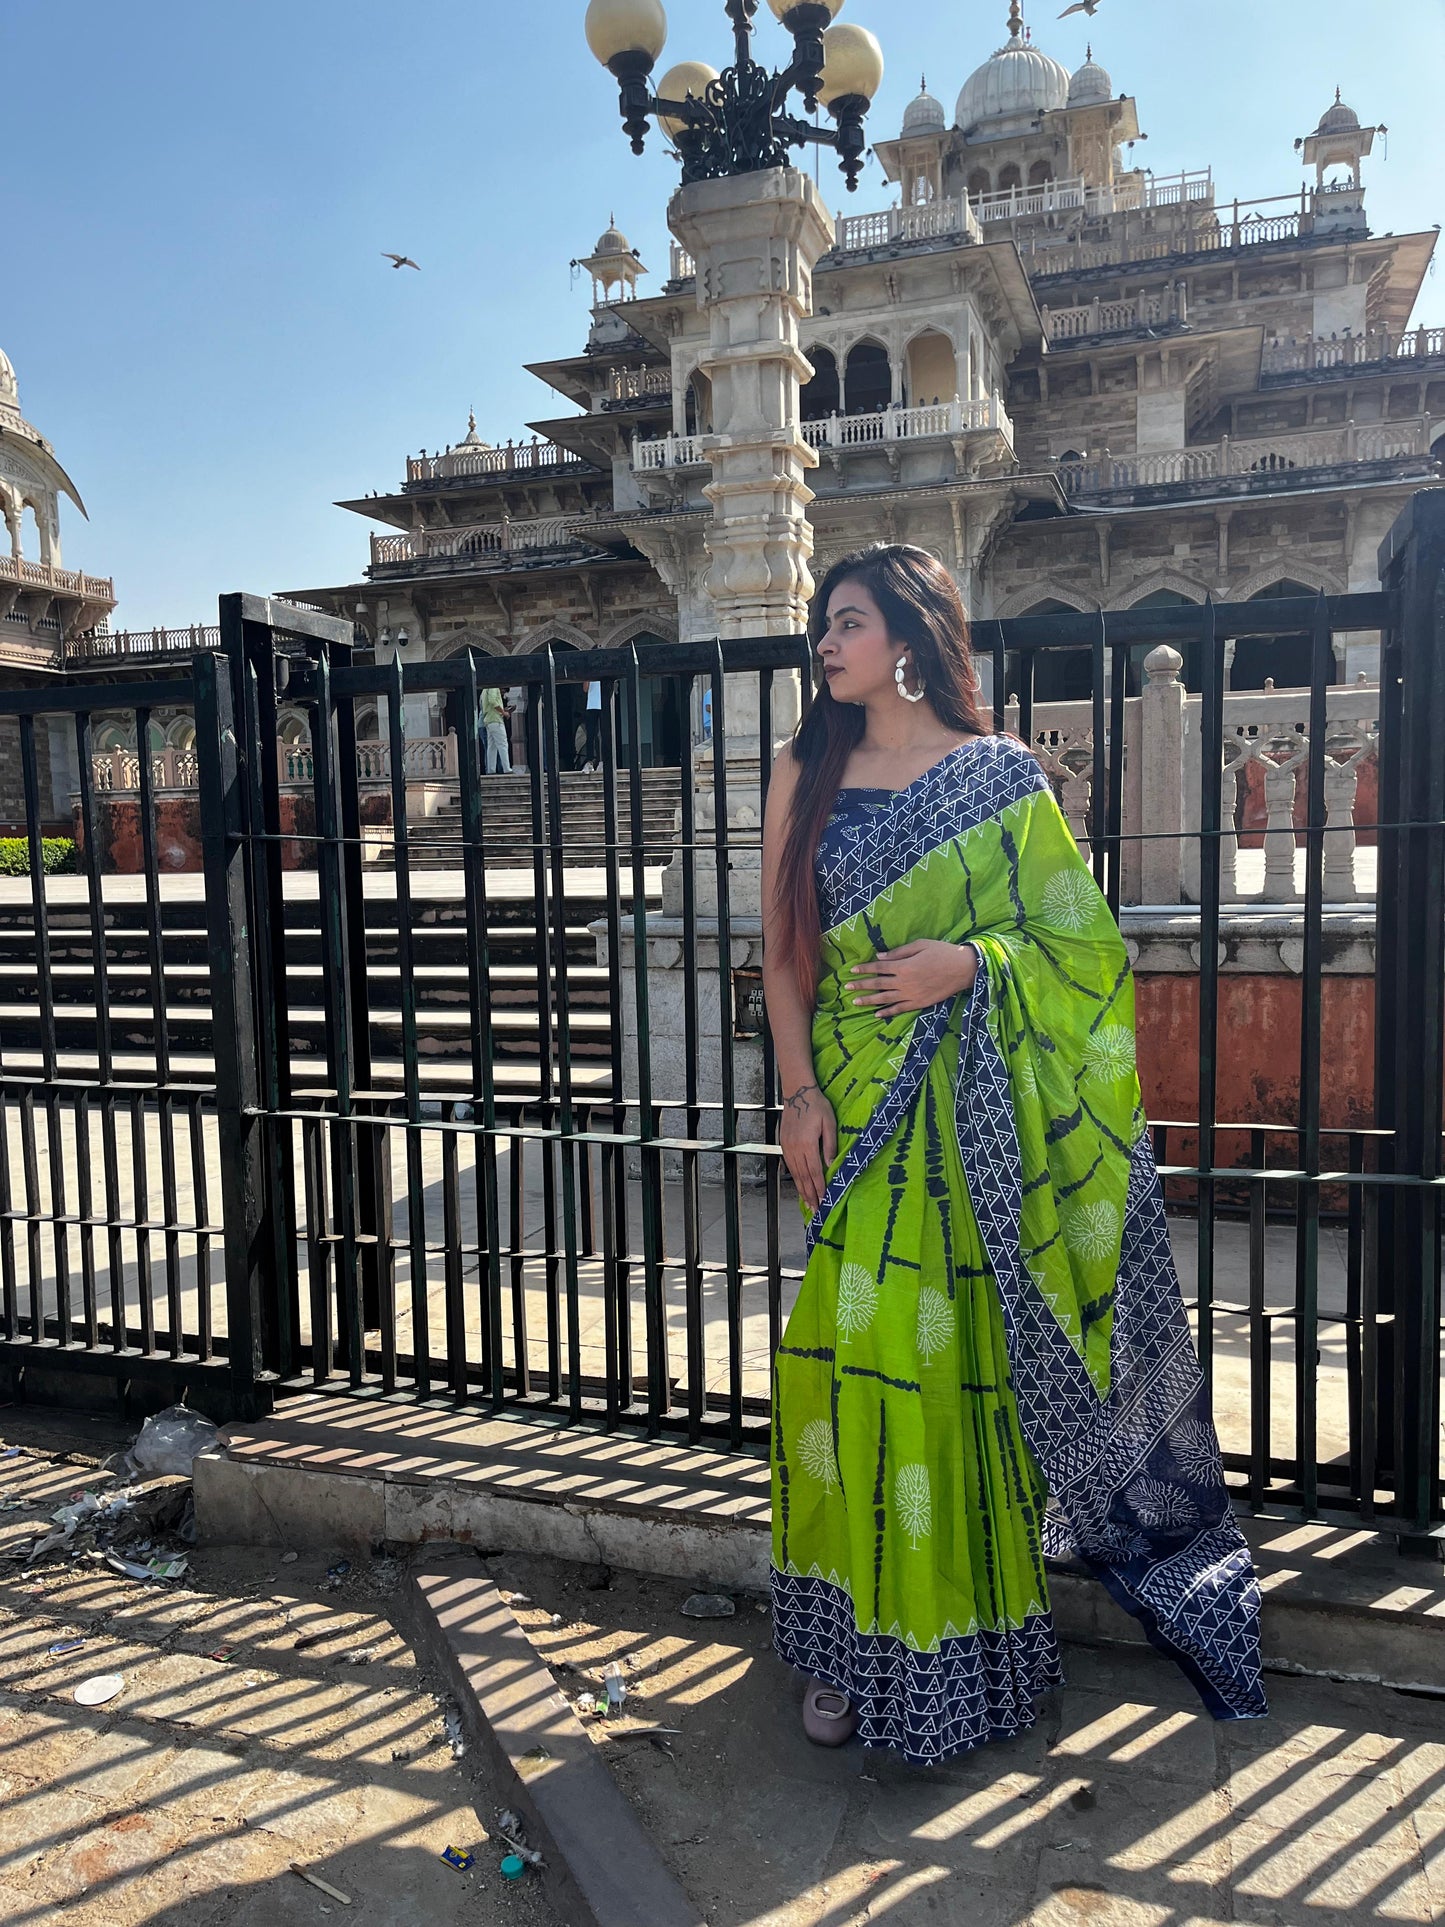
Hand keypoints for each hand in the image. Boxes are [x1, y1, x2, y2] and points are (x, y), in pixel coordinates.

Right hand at [779, 1082, 837, 1214]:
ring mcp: (788, 1147)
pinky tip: (799, 1185)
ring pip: (795, 1174)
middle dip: (810, 1195)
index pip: (815, 1172)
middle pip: (803, 1177)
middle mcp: (795, 1149)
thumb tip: (830, 1164)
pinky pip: (790, 1166)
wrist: (798, 1093)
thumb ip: (829, 1145)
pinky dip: (795, 1178)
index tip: (824, 1200)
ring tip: (808, 1202)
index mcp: (807, 1144)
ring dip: (802, 1190)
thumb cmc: (817, 1106)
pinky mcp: (784, 1144)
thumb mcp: (829, 1123)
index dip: (820, 1188)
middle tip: (816, 1210)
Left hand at [850, 940, 978, 1017]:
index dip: (865, 969)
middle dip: (861, 985)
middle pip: (878, 984)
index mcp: (904, 966)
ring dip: (869, 1001)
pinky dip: (887, 1012)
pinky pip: (900, 1009)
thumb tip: (880, 956)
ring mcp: (912, 995)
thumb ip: (899, 952)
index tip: (852, 971)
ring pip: (885, 999)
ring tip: (855, 1002)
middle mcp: (905, 982)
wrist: (964, 969)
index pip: (879, 968)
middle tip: (847, 987)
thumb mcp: (920, 945)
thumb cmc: (942, 952)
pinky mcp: (920, 1003)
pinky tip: (877, 1014)